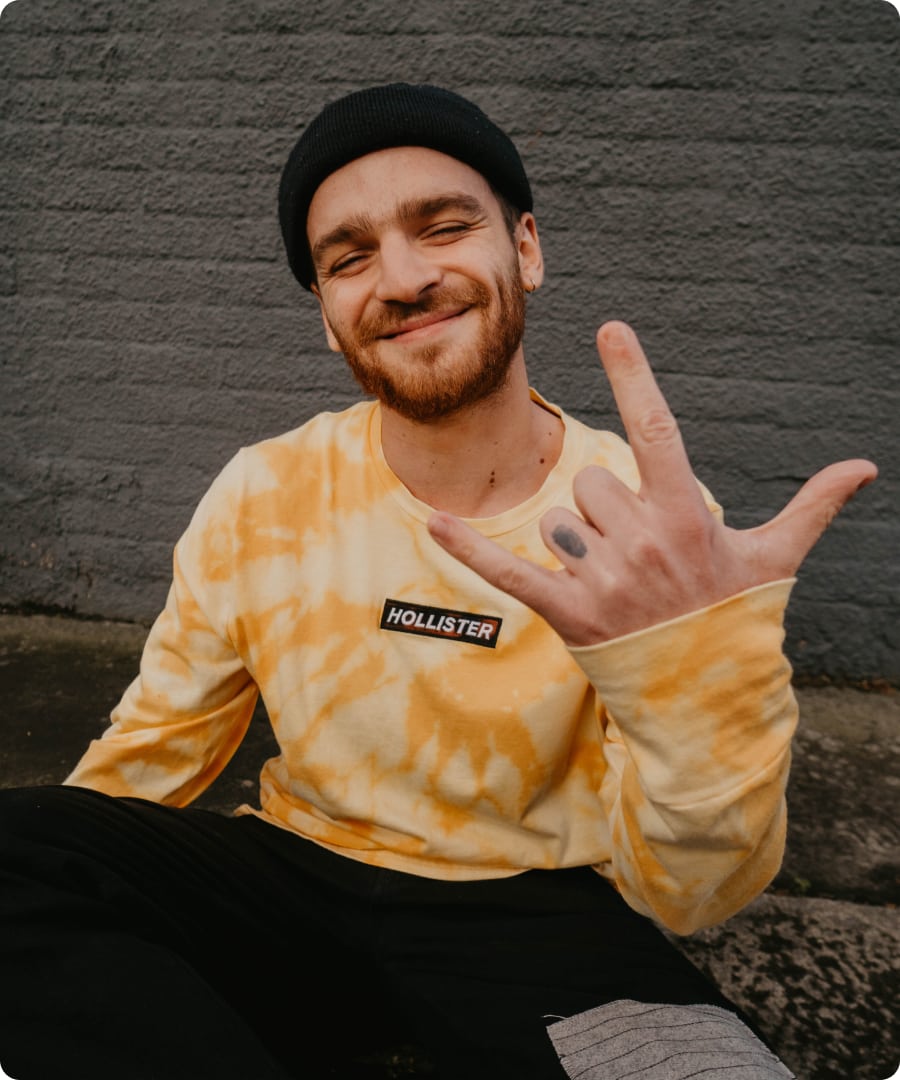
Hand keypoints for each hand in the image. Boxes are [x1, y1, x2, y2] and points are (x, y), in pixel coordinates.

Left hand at [427, 321, 877, 646]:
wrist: (705, 696)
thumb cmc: (736, 617)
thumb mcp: (774, 558)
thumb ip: (812, 506)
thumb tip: (865, 466)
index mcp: (685, 516)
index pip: (657, 430)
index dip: (635, 376)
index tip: (613, 327)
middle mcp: (643, 542)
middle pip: (591, 484)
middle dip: (609, 512)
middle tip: (640, 556)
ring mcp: (604, 580)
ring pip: (558, 523)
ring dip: (578, 545)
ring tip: (615, 584)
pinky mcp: (568, 614)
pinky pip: (508, 571)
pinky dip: (469, 548)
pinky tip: (433, 519)